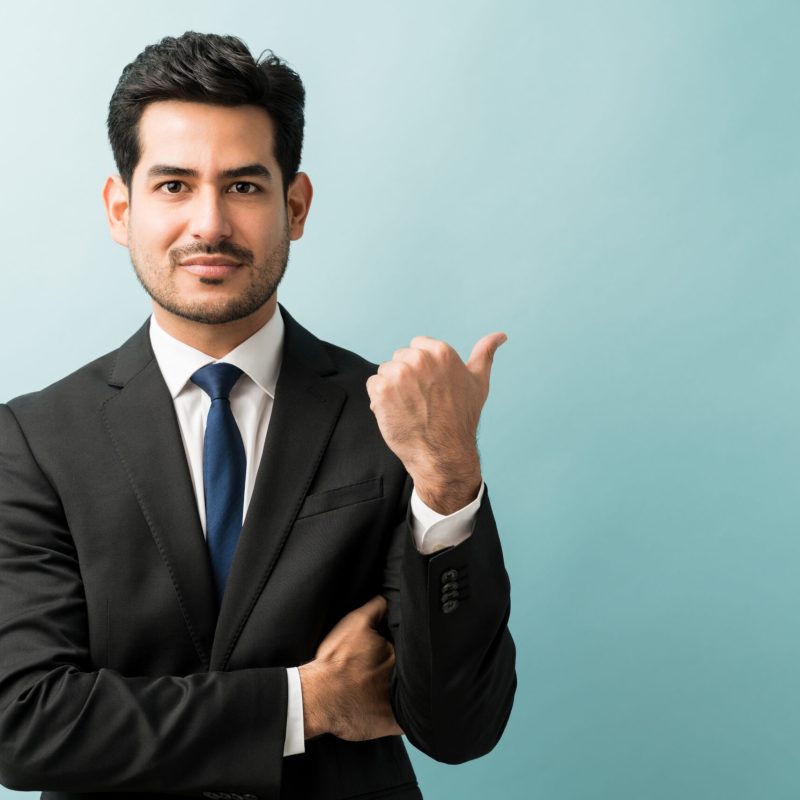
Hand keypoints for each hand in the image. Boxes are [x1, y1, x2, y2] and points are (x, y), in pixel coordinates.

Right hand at [299, 595, 402, 740]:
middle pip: (412, 669)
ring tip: (387, 687)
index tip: (391, 648)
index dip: (402, 646)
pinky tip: (399, 710)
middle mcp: (403, 677)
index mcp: (397, 653)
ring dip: (408, 690)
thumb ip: (377, 607)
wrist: (318, 697)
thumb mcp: (355, 622)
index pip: (409, 648)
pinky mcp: (394, 723)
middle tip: (386, 669)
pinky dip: (409, 716)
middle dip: (408, 667)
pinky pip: (410, 721)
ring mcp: (400, 703)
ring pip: (412, 693)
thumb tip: (390, 597)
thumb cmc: (335, 661)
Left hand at [365, 332, 506, 513]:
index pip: (416, 346)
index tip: (430, 387)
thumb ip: (485, 354)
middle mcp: (420, 359)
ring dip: (392, 389)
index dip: (421, 369)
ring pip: (385, 372)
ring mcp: (399, 374)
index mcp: (441, 351)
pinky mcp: (382, 391)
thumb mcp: (478, 382)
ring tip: (410, 408)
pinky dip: (379, 400)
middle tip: (421, 401)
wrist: (443, 454)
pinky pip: (373, 386)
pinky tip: (396, 413)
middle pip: (399, 358)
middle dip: (406, 377)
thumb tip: (500, 335)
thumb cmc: (461, 419)